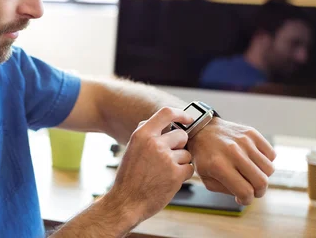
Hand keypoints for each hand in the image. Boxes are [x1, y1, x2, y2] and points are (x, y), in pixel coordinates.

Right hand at [106, 107, 194, 225]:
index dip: (181, 114)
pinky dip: (182, 174)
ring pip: (186, 153)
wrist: (126, 202)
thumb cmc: (129, 177)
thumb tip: (161, 121)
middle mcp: (154, 143)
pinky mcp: (175, 174)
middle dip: (180, 145)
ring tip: (164, 172)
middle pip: (181, 135)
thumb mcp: (132, 148)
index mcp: (142, 134)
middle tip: (170, 156)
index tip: (188, 118)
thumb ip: (146, 133)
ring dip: (180, 162)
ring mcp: (166, 159)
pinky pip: (189, 168)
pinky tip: (169, 180)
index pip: (166, 113)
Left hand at [187, 118, 275, 205]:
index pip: (245, 191)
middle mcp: (233, 152)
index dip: (247, 200)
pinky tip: (253, 161)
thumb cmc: (203, 156)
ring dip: (263, 176)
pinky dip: (266, 161)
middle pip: (261, 182)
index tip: (242, 199)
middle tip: (252, 190)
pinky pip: (271, 154)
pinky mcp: (252, 133)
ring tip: (251, 173)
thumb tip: (246, 195)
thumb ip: (226, 190)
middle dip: (259, 192)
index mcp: (218, 165)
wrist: (201, 129)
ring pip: (269, 169)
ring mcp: (244, 141)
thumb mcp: (205, 177)